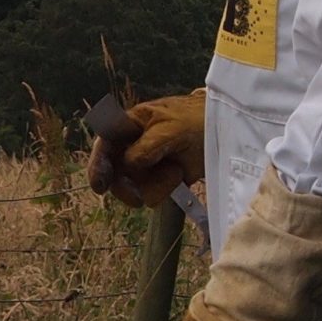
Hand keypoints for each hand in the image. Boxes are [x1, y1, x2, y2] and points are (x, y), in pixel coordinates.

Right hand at [89, 90, 206, 205]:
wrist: (223, 132)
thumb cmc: (196, 121)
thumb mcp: (170, 129)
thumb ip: (146, 146)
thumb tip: (129, 165)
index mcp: (130, 125)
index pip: (104, 144)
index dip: (98, 165)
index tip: (100, 186)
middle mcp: (131, 146)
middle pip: (112, 173)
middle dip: (126, 186)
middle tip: (136, 199)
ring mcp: (143, 165)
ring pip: (131, 187)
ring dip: (153, 185)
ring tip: (175, 172)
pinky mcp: (156, 180)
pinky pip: (149, 194)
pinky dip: (164, 190)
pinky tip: (178, 176)